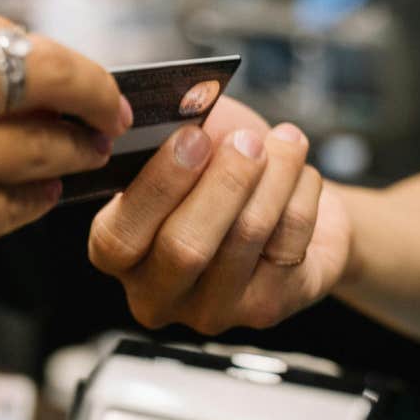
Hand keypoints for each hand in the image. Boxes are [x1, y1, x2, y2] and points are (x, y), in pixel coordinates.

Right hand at [88, 96, 350, 334]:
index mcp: (117, 255)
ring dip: (273, 177)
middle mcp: (156, 294)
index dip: (159, 186)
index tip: (193, 136)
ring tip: (285, 142)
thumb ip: (171, 139)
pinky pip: (288, 242)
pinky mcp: (264, 310)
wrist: (285, 208)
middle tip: (246, 141)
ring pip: (244, 238)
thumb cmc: (218, 175)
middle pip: (184, 248)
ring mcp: (210, 310)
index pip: (121, 237)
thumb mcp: (183, 150)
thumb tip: (188, 109)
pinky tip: (300, 175)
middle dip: (223, 183)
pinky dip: (301, 194)